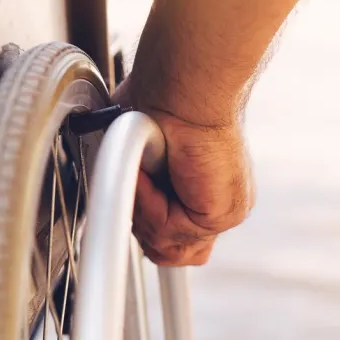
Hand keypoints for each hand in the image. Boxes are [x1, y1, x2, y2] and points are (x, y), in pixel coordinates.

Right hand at [113, 78, 254, 265]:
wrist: (184, 86)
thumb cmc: (161, 104)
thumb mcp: (139, 152)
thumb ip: (136, 184)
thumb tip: (119, 193)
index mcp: (205, 195)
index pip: (179, 244)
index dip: (150, 233)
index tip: (126, 216)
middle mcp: (217, 209)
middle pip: (168, 252)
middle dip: (139, 219)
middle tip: (136, 179)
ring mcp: (221, 215)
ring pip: (162, 244)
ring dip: (140, 207)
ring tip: (144, 167)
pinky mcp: (218, 215)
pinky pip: (165, 228)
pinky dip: (147, 199)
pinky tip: (152, 168)